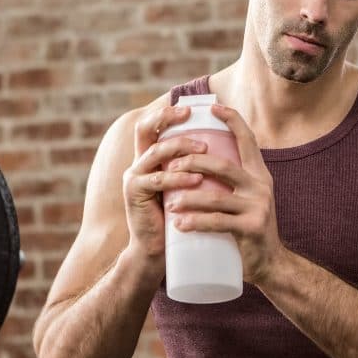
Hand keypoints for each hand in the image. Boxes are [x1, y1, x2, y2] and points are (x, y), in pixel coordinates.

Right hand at [121, 105, 206, 257]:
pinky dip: (178, 178)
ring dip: (180, 148)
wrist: (158, 251)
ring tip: (205, 149)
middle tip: (190, 115)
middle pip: (145, 129)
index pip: (153, 126)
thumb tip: (224, 146)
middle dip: (167, 118)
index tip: (190, 106)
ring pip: (156, 153)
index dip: (167, 113)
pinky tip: (196, 179)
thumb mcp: (186, 186)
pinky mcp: (135, 195)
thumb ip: (194, 167)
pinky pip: (158, 181)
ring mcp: (133, 178)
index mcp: (149, 158)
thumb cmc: (179, 216)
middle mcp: (138, 163)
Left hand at [162, 104, 284, 284]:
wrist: (271, 265)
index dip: (232, 120)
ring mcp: (258, 207)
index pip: (248, 140)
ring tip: (168, 202)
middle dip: (193, 161)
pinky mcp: (251, 228)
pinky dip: (195, 223)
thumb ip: (233, 181)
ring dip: (187, 198)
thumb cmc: (250, 229)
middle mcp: (261, 186)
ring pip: (215, 197)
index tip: (214, 107)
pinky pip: (217, 223)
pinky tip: (179, 225)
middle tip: (171, 165)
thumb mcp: (248, 199)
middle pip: (223, 165)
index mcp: (260, 175)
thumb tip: (204, 160)